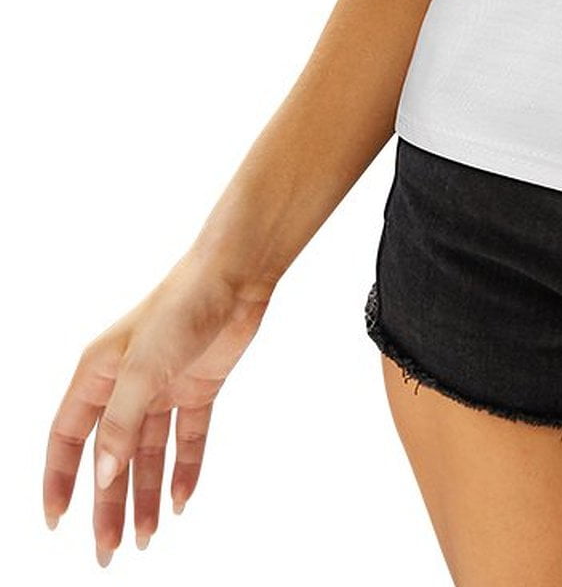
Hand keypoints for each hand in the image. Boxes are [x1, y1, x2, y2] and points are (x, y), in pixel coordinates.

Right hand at [42, 250, 274, 564]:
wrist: (236, 276)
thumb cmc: (181, 306)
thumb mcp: (143, 368)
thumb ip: (121, 423)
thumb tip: (102, 476)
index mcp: (97, 375)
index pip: (67, 438)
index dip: (59, 479)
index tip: (58, 522)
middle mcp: (125, 385)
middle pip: (110, 456)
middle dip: (108, 505)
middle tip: (109, 551)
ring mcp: (162, 387)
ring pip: (147, 454)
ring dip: (146, 494)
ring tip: (146, 539)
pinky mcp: (198, 387)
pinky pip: (187, 438)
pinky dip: (185, 469)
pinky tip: (182, 501)